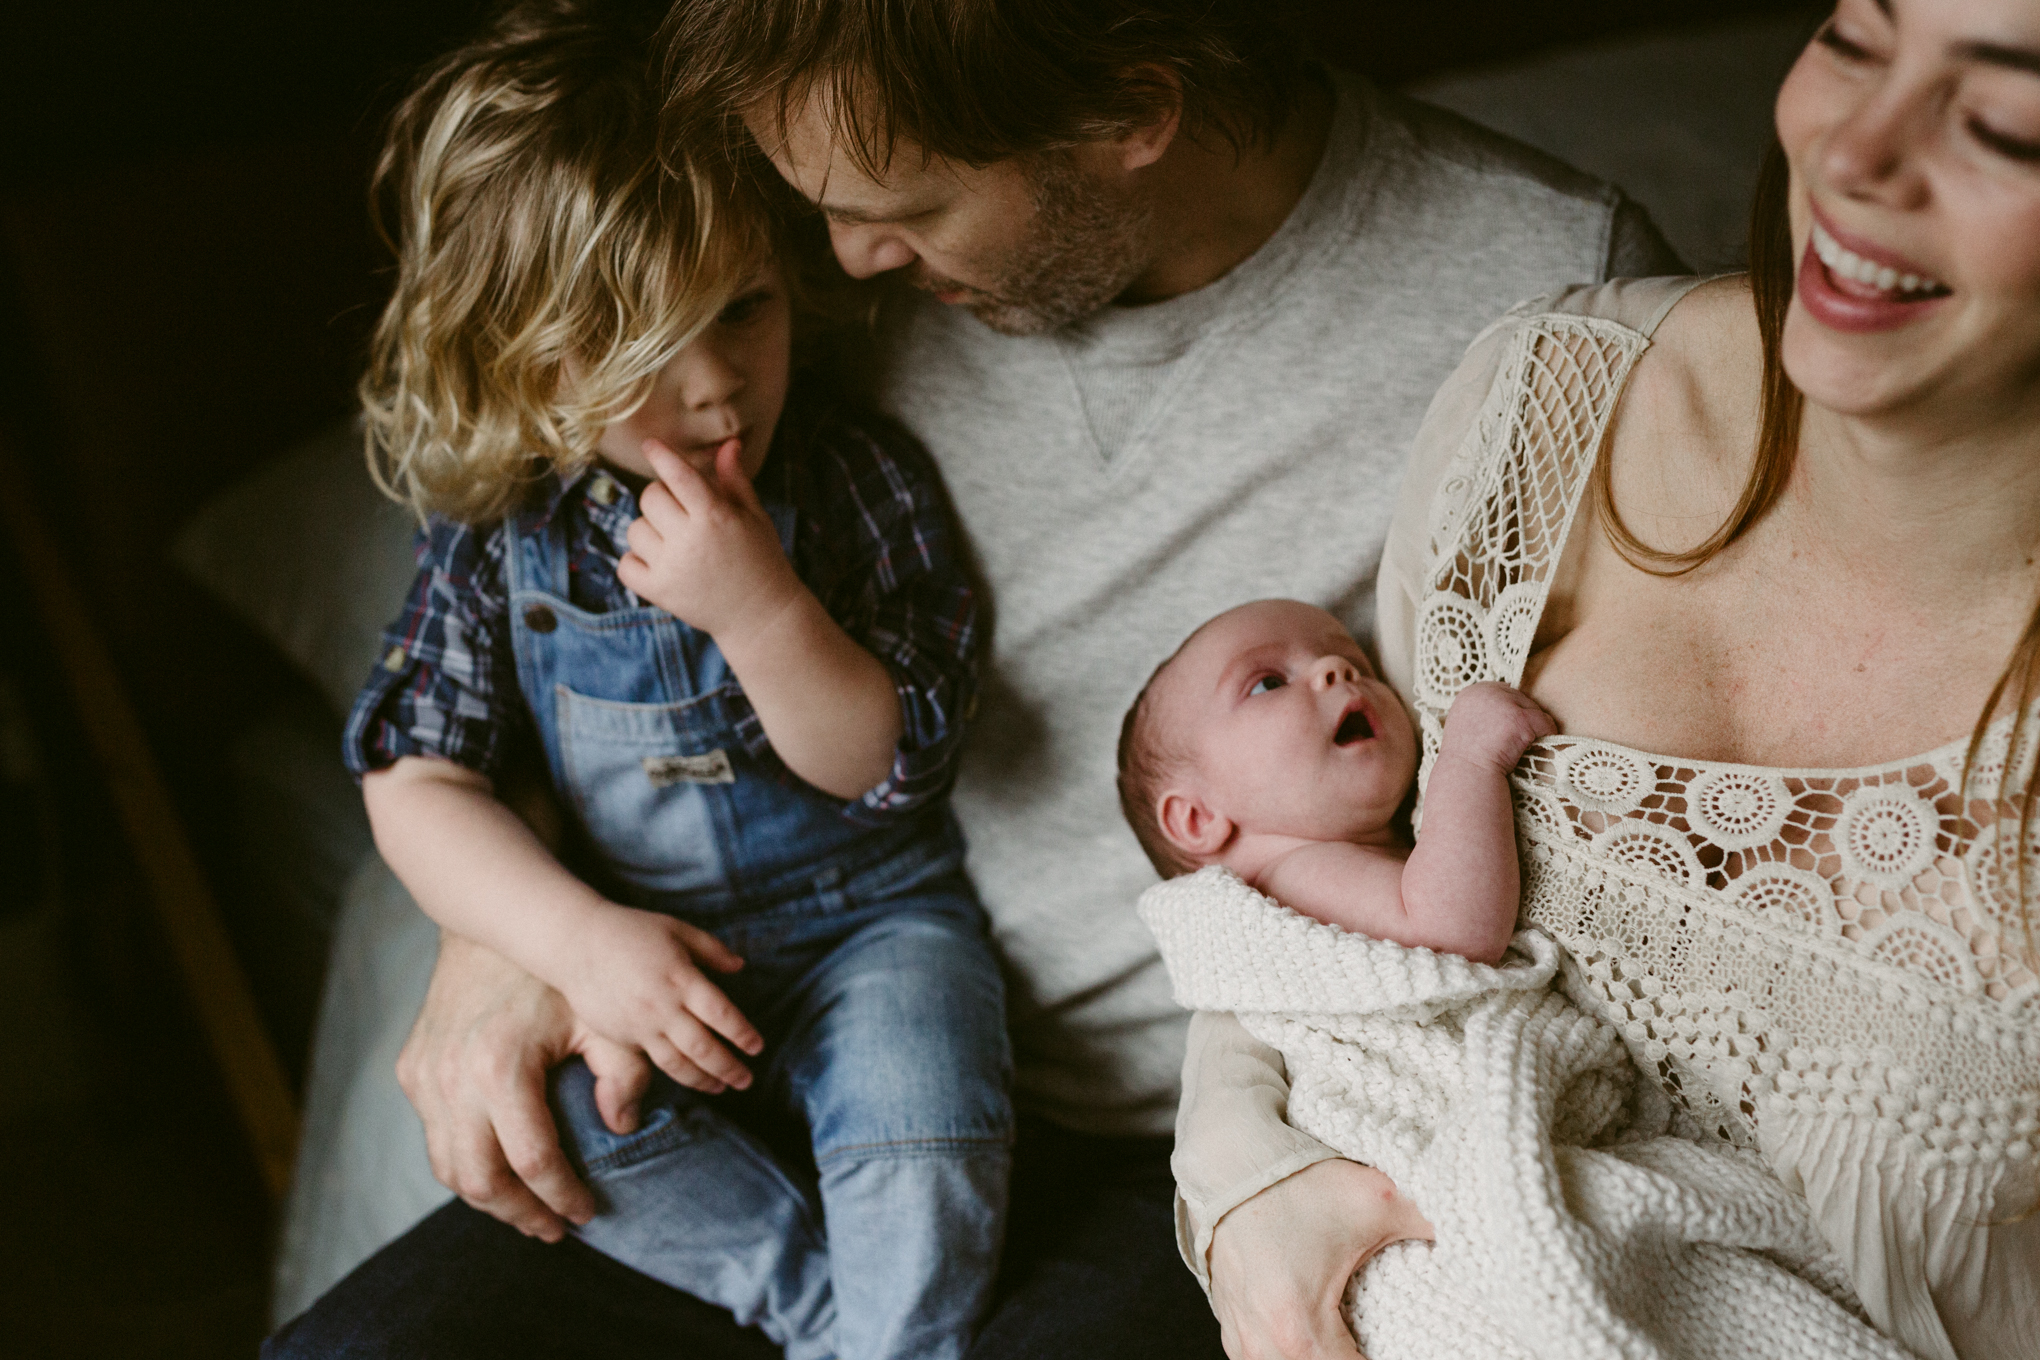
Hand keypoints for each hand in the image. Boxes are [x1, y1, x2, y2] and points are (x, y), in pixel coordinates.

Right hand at [395, 931, 657, 1240]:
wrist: (494, 925)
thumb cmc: (558, 974)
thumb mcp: (604, 1018)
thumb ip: (623, 1074)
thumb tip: (620, 1130)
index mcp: (501, 1068)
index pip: (534, 1161)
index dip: (563, 1197)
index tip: (588, 1213)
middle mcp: (452, 1079)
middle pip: (480, 1181)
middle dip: (521, 1214)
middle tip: (556, 1228)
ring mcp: (424, 1076)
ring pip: (447, 1168)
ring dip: (488, 1198)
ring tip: (528, 1210)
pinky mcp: (410, 1070)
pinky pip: (433, 1136)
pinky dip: (464, 1163)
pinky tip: (498, 1169)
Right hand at [556, 904, 764, 1092]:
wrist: (575, 944)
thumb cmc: (630, 931)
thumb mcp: (676, 929)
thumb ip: (711, 949)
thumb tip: (740, 966)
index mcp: (681, 977)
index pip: (721, 1014)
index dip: (742, 1034)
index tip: (758, 1047)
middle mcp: (663, 1006)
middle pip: (703, 1047)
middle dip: (729, 1068)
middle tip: (747, 1081)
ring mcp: (641, 1024)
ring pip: (678, 1063)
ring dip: (704, 1080)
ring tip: (722, 1088)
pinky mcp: (622, 1035)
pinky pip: (654, 1060)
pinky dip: (676, 1073)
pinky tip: (690, 1078)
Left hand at [618, 437, 800, 641]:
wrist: (760, 615)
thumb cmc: (761, 559)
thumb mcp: (754, 517)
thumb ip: (734, 480)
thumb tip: (727, 444)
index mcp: (715, 517)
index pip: (679, 475)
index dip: (661, 455)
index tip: (650, 444)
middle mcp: (690, 540)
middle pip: (650, 497)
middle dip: (662, 497)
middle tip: (682, 512)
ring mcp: (671, 568)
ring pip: (635, 529)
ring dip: (650, 530)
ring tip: (676, 543)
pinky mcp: (658, 592)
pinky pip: (625, 564)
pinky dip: (636, 561)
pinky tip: (660, 563)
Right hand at [1208, 1159, 1433, 1359]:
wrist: (1227, 1160)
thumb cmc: (1292, 1183)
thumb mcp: (1376, 1200)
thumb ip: (1432, 1222)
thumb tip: (1482, 1240)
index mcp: (1301, 1334)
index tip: (1417, 1346)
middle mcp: (1264, 1350)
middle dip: (1363, 1359)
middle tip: (1394, 1342)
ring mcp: (1244, 1345)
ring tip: (1362, 1341)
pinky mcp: (1234, 1331)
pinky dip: (1302, 1357)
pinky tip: (1330, 1337)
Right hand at [1438, 681, 1556, 773]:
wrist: (1467, 775)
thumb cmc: (1466, 758)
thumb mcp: (1465, 725)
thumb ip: (1482, 712)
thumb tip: (1506, 711)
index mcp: (1471, 693)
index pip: (1503, 691)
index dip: (1511, 709)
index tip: (1510, 728)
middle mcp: (1487, 692)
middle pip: (1520, 698)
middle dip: (1524, 718)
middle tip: (1519, 740)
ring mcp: (1504, 704)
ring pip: (1534, 710)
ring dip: (1534, 728)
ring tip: (1524, 747)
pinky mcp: (1520, 719)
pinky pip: (1545, 723)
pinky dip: (1547, 736)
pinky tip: (1538, 749)